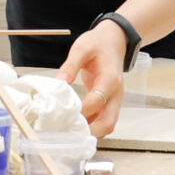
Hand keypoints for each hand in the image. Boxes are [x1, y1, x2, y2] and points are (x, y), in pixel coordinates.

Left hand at [58, 19, 127, 136]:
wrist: (114, 41)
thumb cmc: (98, 44)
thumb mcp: (82, 48)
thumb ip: (70, 65)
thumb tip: (59, 83)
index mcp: (110, 79)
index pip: (97, 101)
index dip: (81, 110)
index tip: (63, 114)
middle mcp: (116, 94)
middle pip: (109, 122)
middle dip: (90, 131)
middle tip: (68, 133)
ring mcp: (114, 100)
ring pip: (107, 125)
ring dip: (91, 131)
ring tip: (69, 132)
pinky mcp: (109, 103)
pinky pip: (103, 120)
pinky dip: (91, 126)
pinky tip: (74, 126)